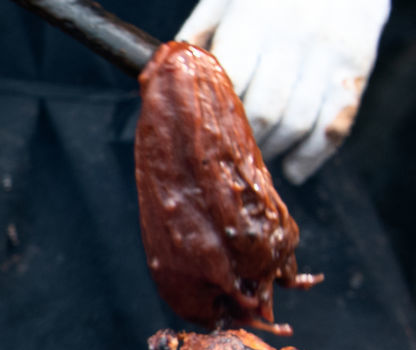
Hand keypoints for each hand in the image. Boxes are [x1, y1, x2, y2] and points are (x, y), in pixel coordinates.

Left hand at [177, 0, 389, 183]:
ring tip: (256, 159)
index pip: (227, 85)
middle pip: (263, 113)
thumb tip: (160, 81)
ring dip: (273, 152)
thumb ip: (196, 39)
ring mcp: (328, 54)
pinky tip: (294, 168)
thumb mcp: (225, 2)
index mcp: (251, 21)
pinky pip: (334, 126)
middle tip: (227, 155)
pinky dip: (313, 155)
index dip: (213, 118)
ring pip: (298, 124)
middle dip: (242, 143)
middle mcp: (293, 37)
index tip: (202, 137)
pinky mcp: (356, 69)